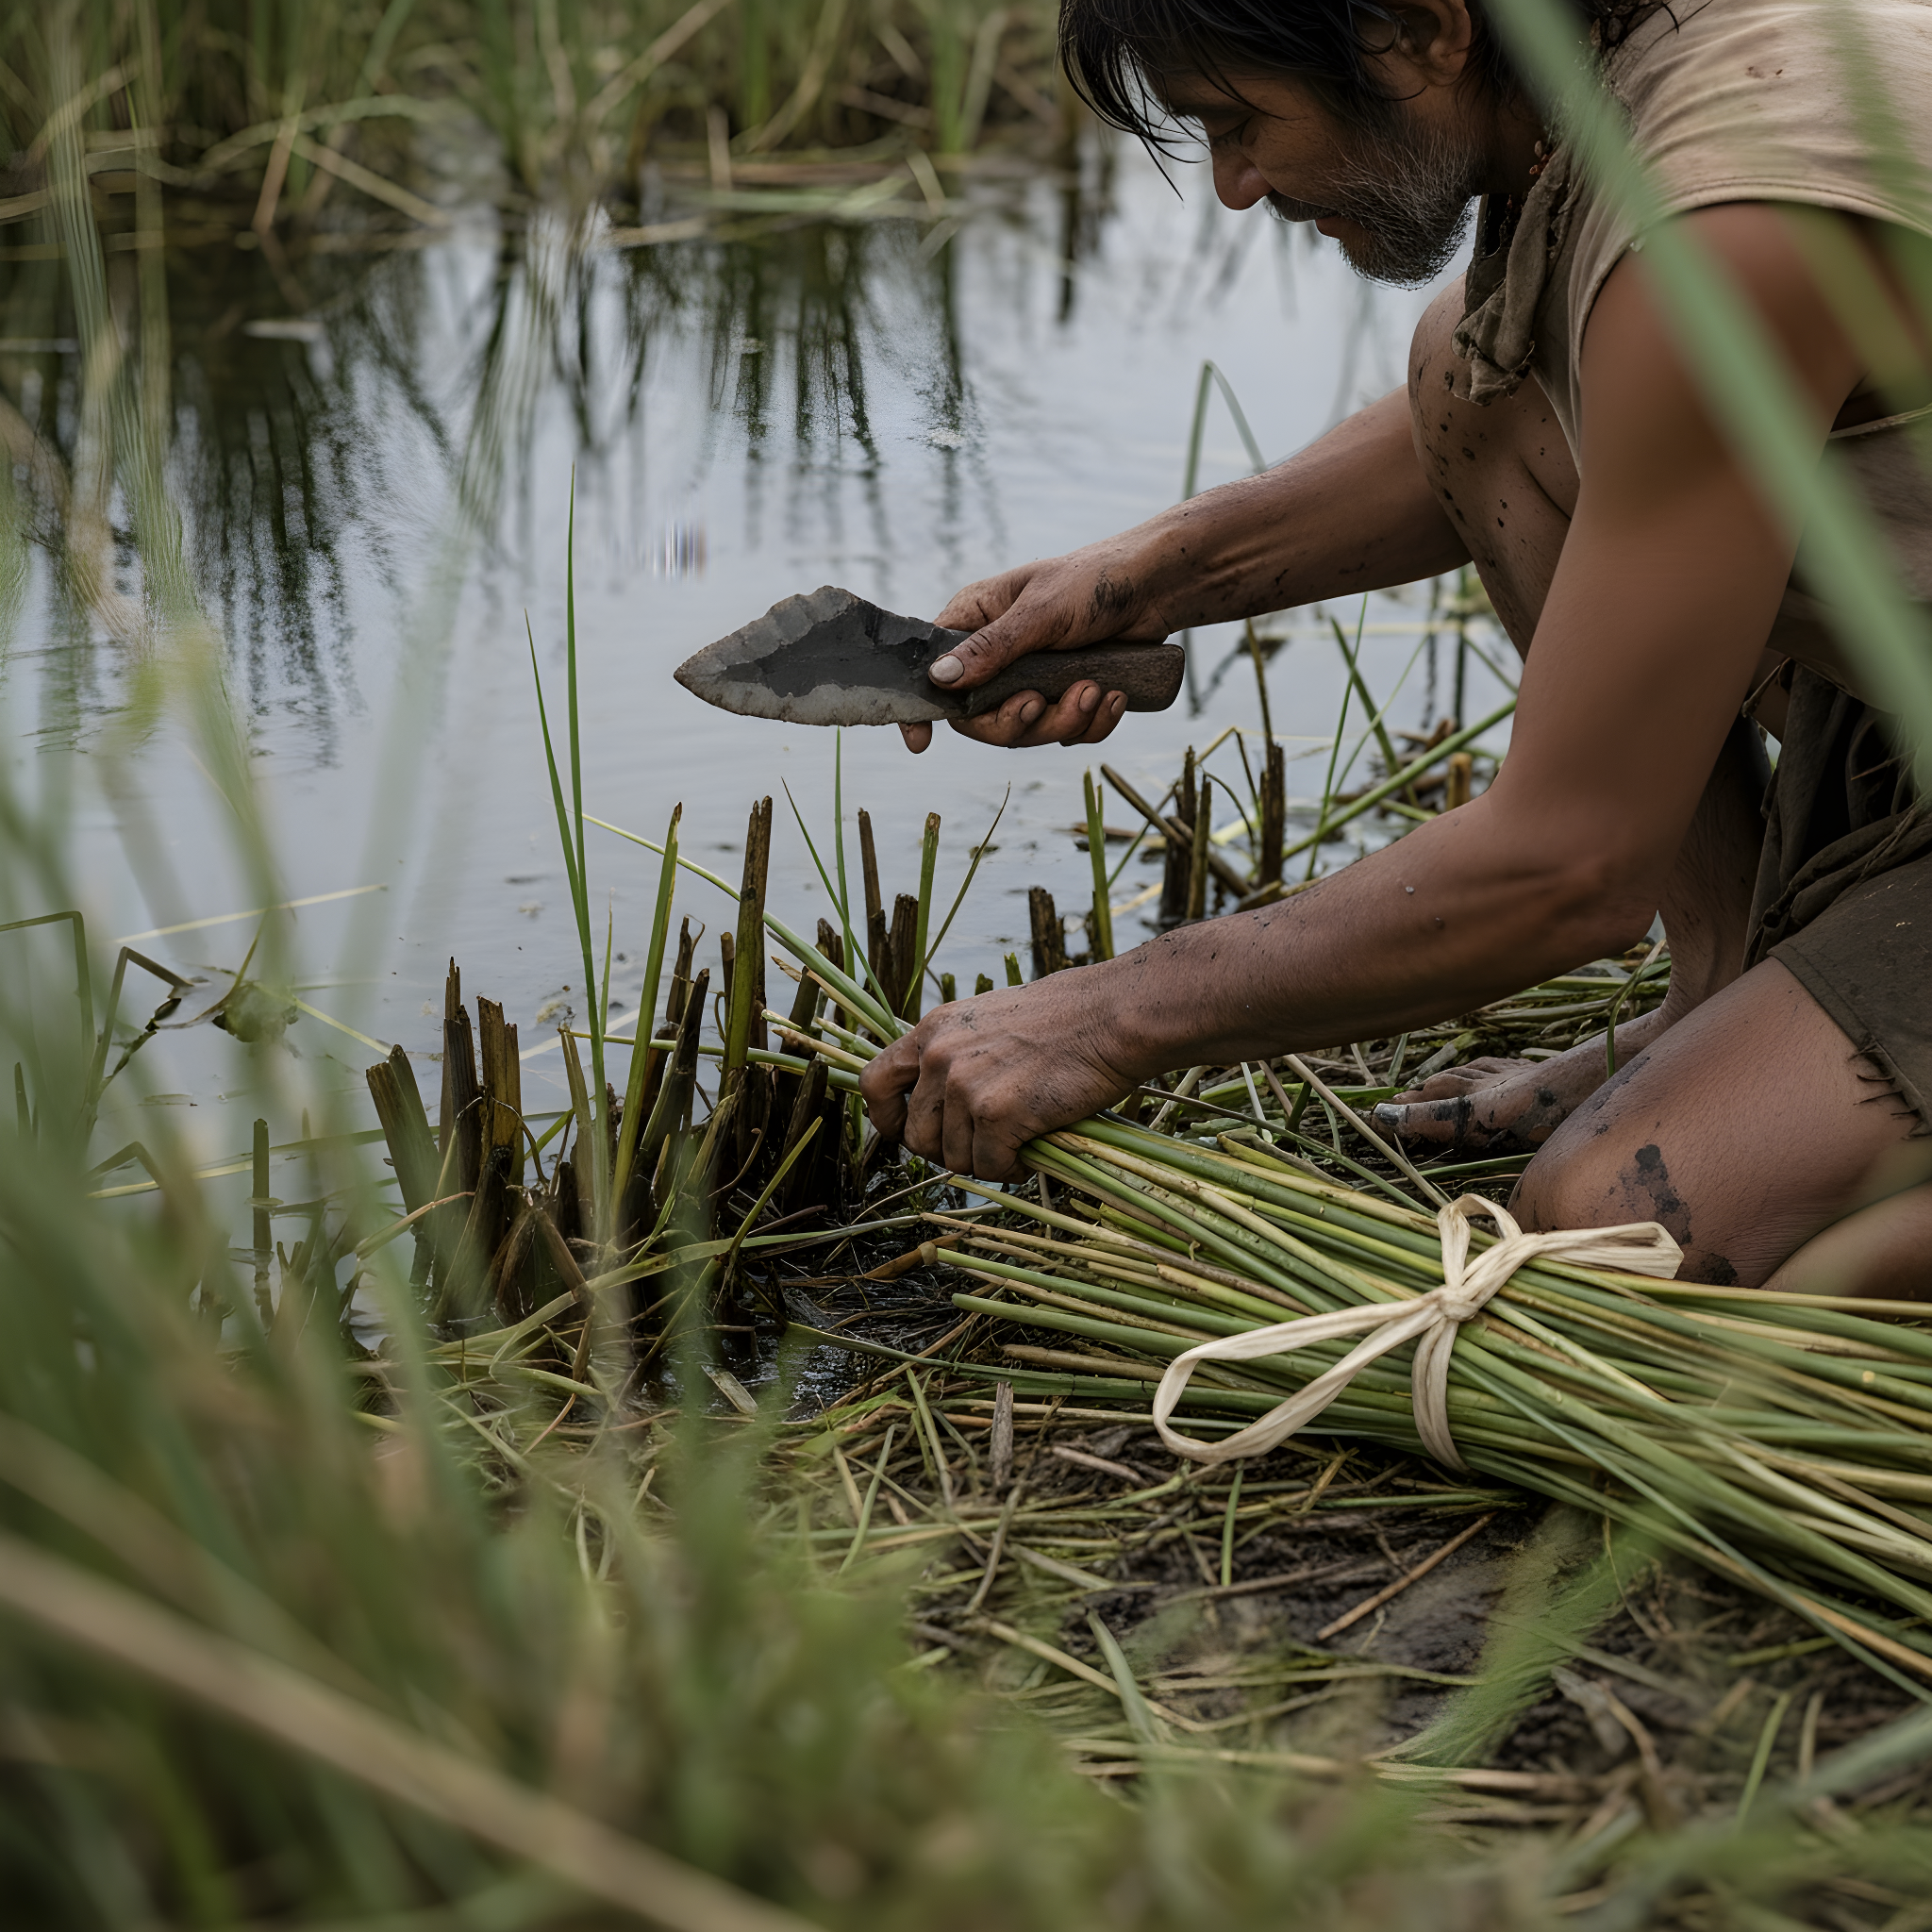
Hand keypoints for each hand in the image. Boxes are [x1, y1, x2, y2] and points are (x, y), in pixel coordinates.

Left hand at [859, 973, 1140, 1178]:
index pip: (874, 1083)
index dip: (886, 1119)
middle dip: (948, 1151)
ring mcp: (965, 1086)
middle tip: (985, 1146)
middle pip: (916, 1136)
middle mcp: (939, 1057)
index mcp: (932, 1031)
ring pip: (953, 1158)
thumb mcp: (988, 1023)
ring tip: (1018, 1143)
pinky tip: (1031, 1151)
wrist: (1111, 1016)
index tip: (906, 1134)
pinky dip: (1010, 1169)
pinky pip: (989, 1167)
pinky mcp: (997, 1114)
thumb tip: (942, 1108)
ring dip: (985, 1161)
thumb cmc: (1065, 1021)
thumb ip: (956, 1057)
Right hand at [899, 543, 1171, 753]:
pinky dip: (1091, 724)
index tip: (920, 742)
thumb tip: (940, 679)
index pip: (931, 671)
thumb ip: (991, 648)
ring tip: (1094, 691)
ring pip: (1027, 731)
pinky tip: (1114, 697)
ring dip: (1063, 721)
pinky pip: (1067, 732)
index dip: (924, 710)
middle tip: (1041, 703)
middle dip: (1017, 721)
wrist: (1156, 588)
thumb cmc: (1093, 582)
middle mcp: (996, 655)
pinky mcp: (1066, 695)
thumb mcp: (1039, 613)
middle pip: (981, 718)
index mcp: (975, 621)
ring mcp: (1032, 678)